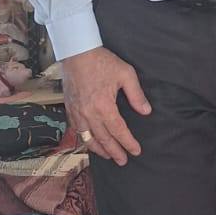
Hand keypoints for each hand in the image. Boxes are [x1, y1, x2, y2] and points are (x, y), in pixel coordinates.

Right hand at [61, 46, 150, 164]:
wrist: (77, 53)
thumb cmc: (103, 62)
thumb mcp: (126, 74)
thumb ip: (137, 95)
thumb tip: (146, 112)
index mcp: (104, 106)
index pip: (118, 131)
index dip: (128, 143)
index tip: (136, 151)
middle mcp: (89, 114)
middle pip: (103, 139)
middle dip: (115, 152)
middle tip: (123, 161)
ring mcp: (77, 113)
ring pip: (88, 138)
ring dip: (99, 150)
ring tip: (109, 157)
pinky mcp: (69, 109)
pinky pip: (77, 131)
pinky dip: (84, 140)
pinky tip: (90, 143)